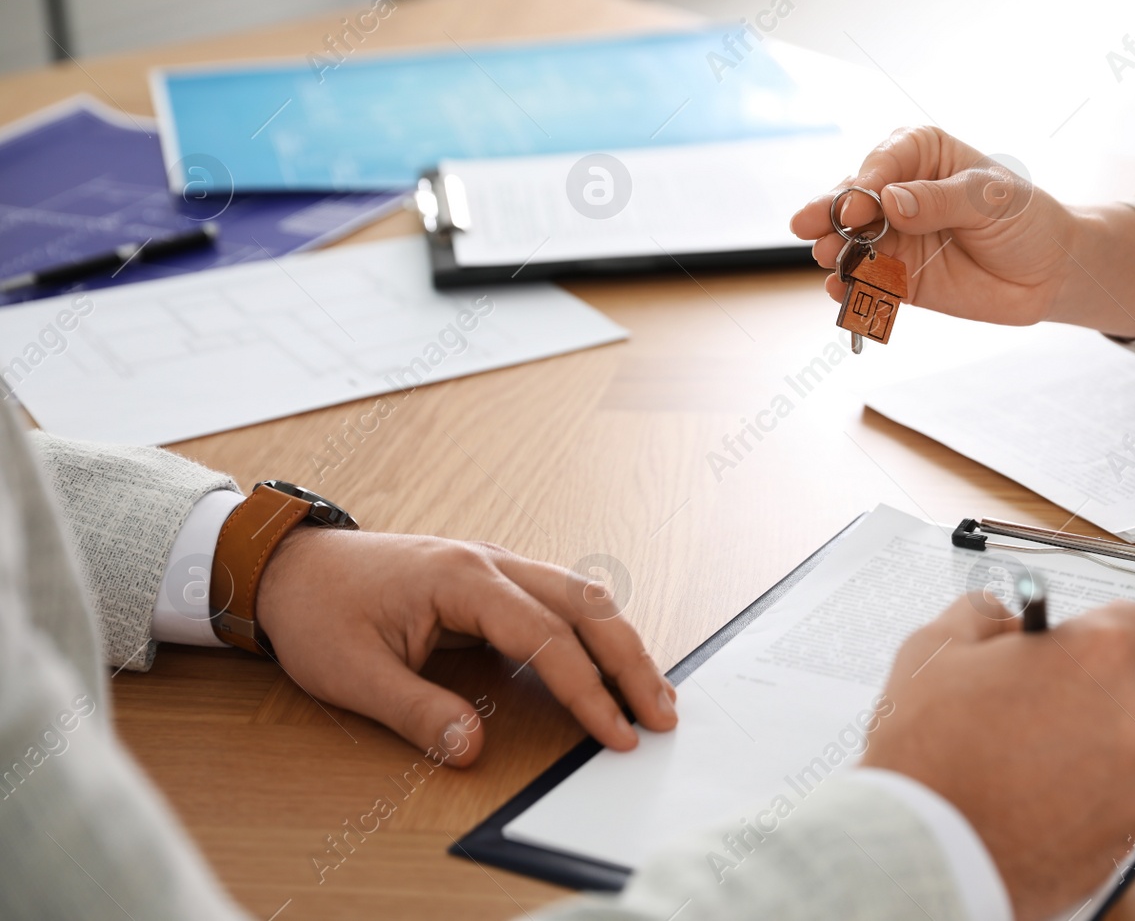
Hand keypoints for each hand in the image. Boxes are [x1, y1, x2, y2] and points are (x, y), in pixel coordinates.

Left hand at [254, 528, 676, 766]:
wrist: (292, 566)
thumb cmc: (320, 611)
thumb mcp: (353, 673)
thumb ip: (416, 712)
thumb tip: (472, 750)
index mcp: (463, 579)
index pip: (546, 637)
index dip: (586, 690)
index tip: (616, 733)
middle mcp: (493, 562)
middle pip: (586, 606)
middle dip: (631, 661)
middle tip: (663, 714)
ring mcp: (498, 564)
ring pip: (583, 596)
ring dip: (623, 642)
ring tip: (655, 693)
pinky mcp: (495, 578)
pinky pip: (562, 599)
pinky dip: (597, 632)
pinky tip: (613, 664)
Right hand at [789, 126, 1134, 335]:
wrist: (1049, 272)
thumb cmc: (1024, 219)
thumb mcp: (989, 199)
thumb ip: (939, 201)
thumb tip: (891, 201)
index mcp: (921, 155)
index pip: (884, 160)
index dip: (865, 180)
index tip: (856, 201)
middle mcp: (898, 193)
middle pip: (854, 199)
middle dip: (831, 212)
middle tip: (810, 226)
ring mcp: (894, 237)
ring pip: (852, 240)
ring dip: (835, 250)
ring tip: (828, 258)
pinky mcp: (897, 278)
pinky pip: (866, 281)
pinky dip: (851, 288)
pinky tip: (841, 291)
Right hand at [863, 595, 1134, 920]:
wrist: (923, 851)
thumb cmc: (929, 752)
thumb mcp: (935, 649)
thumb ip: (983, 615)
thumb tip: (1004, 618)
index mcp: (1095, 658)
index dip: (1101, 632)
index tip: (1076, 645)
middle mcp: (1130, 718)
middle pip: (1126, 692)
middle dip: (1083, 695)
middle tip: (1024, 709)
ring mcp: (1132, 785)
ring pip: (1117, 753)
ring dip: (1080, 752)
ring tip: (1013, 766)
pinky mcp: (1122, 838)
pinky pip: (1108, 806)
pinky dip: (1077, 803)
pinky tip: (1024, 803)